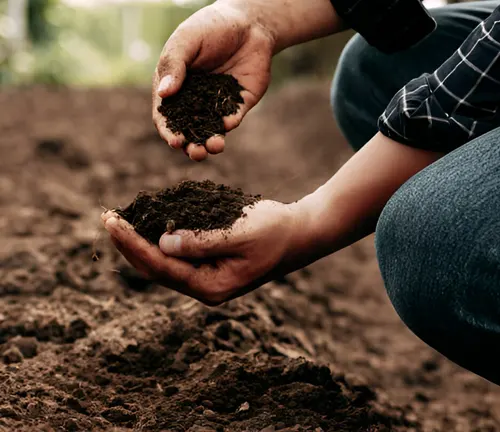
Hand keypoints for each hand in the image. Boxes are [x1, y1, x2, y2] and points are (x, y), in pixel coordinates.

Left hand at [102, 200, 302, 305]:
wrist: (299, 234)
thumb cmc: (275, 231)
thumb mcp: (239, 234)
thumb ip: (201, 242)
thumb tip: (162, 244)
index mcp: (212, 286)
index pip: (161, 267)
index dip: (133, 244)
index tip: (112, 222)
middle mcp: (205, 287)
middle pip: (156, 269)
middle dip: (129, 244)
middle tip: (106, 218)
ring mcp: (207, 277)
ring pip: (163, 263)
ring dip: (140, 242)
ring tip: (117, 222)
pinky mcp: (210, 265)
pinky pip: (177, 255)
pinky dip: (158, 240)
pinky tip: (145, 225)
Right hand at [153, 0, 339, 161]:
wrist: (247, 23)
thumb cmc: (210, 28)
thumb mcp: (186, 41)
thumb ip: (174, 66)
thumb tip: (164, 94)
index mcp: (175, 88)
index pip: (167, 116)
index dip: (168, 131)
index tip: (174, 141)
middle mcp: (194, 101)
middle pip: (189, 130)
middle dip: (191, 146)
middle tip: (195, 152)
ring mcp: (217, 104)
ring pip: (212, 131)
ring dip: (211, 142)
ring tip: (214, 146)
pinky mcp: (239, 104)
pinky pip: (233, 118)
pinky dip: (230, 123)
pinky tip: (228, 123)